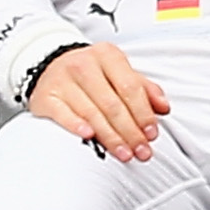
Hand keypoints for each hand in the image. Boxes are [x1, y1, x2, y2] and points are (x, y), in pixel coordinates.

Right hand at [26, 41, 166, 160]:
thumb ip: (144, 88)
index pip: (130, 87)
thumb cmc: (91, 73)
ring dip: (111, 137)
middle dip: (130, 132)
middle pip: (112, 104)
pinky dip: (76, 125)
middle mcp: (84, 64)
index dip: (143, 113)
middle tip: (141, 151)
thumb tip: (164, 108)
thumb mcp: (118, 72)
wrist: (49, 66)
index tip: (152, 133)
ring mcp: (62, 80)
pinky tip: (89, 137)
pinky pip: (62, 114)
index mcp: (107, 55)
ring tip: (124, 154)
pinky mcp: (46, 96)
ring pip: (91, 113)